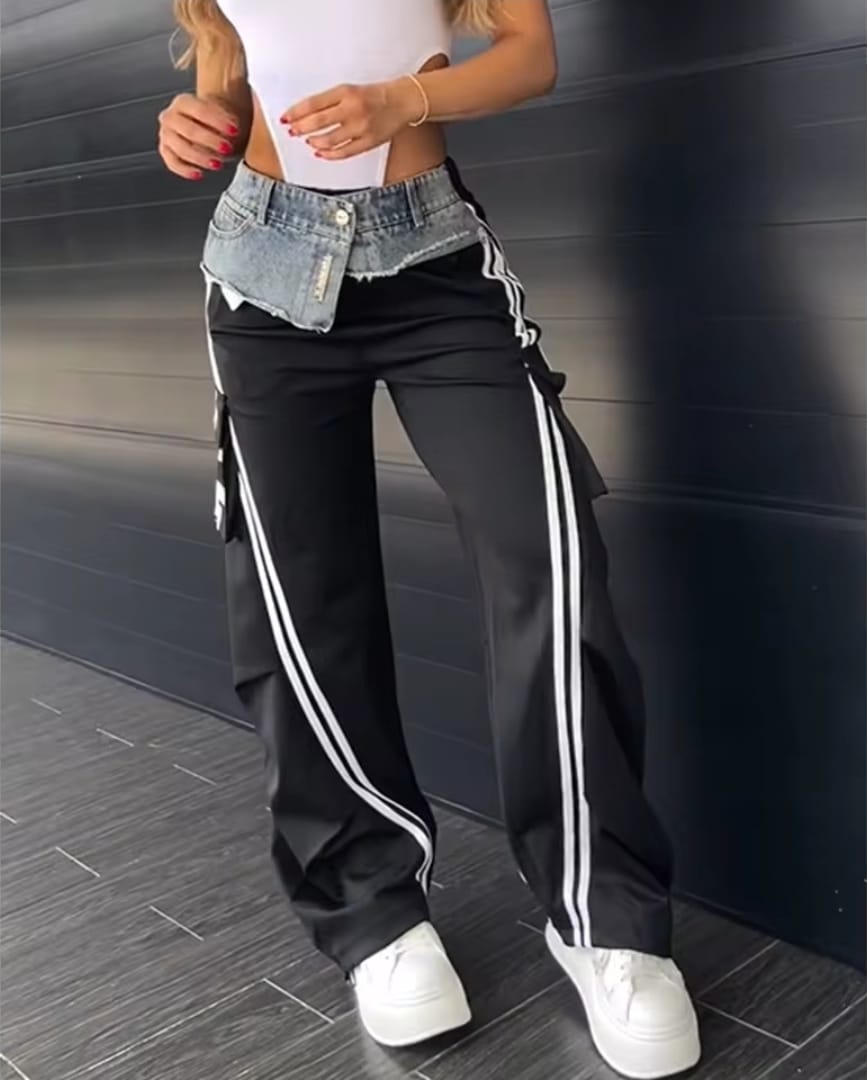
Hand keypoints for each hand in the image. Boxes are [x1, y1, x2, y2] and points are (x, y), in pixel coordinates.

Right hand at [158, 94, 239, 179]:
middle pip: (189, 130)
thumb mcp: (224, 112)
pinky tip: (199, 173)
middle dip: (211, 141)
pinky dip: (185, 169)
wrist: (205, 128)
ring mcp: (166, 134)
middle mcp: (170, 116)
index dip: (218, 121)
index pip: (200, 110)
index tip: (235, 130)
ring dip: (200, 157)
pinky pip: (172, 162)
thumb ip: (231, 112)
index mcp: (183, 102)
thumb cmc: (216, 122)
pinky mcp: (166, 151)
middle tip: (228, 148)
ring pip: (180, 148)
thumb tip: (250, 109)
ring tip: (218, 164)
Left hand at [280, 79, 423, 160]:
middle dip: (301, 128)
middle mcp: (352, 109)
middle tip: (292, 132)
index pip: (314, 103)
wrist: (401, 101)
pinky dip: (330, 154)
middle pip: (318, 122)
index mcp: (345, 92)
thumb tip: (306, 114)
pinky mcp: (368, 142)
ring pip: (329, 139)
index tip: (285, 118)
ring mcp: (361, 127)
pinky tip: (321, 153)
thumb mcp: (350, 90)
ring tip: (308, 141)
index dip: (296, 112)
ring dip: (314, 142)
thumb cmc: (374, 95)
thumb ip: (330, 100)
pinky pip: (344, 152)